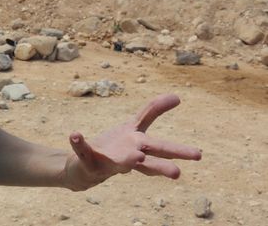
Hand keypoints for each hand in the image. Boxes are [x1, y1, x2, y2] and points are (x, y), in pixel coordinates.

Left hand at [63, 94, 201, 190]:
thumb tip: (177, 96)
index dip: (170, 131)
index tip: (193, 141)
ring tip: (137, 158)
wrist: (87, 168)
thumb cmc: (117, 148)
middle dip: (163, 165)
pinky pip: (83, 151)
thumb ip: (152, 111)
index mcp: (139, 142)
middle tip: (178, 172)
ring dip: (129, 160)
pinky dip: (79, 143)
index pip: (154, 134)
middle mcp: (129, 153)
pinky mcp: (89, 161)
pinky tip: (74, 134)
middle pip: (148, 156)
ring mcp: (110, 159)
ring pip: (123, 162)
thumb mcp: (135, 126)